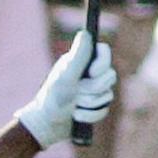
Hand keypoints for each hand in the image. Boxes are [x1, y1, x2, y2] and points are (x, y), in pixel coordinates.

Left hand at [15, 31, 116, 148]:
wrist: (46, 125)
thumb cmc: (52, 98)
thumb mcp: (66, 76)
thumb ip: (78, 56)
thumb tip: (86, 32)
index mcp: (81, 60)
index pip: (104, 51)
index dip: (102, 64)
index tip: (91, 73)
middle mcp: (89, 73)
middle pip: (110, 75)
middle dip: (92, 89)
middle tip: (76, 94)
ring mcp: (94, 90)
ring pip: (108, 95)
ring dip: (89, 104)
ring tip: (74, 106)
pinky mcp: (96, 106)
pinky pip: (105, 109)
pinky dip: (90, 115)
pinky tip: (77, 116)